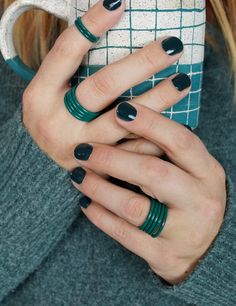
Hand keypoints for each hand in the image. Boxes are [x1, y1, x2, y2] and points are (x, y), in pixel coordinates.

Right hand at [22, 0, 187, 170]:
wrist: (40, 164)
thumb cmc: (51, 115)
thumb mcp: (48, 90)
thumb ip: (69, 66)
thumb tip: (106, 25)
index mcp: (40, 96)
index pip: (65, 53)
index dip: (91, 25)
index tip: (118, 1)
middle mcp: (57, 122)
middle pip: (102, 87)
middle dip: (141, 64)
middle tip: (172, 45)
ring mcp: (79, 147)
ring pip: (123, 122)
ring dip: (158, 100)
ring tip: (183, 80)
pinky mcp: (98, 166)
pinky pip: (132, 150)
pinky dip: (153, 135)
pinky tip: (174, 122)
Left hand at [70, 101, 226, 284]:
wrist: (211, 246)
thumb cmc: (191, 196)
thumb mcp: (193, 170)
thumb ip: (167, 149)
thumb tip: (124, 117)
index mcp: (208, 172)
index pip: (180, 141)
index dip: (150, 123)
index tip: (119, 110)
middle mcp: (201, 201)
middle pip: (153, 173)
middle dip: (112, 159)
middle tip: (83, 150)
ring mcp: (184, 231)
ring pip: (134, 207)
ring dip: (99, 188)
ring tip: (78, 175)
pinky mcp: (164, 255)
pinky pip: (125, 235)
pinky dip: (100, 216)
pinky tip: (86, 202)